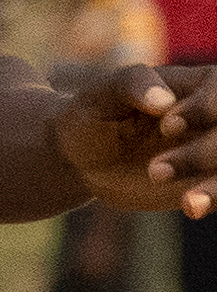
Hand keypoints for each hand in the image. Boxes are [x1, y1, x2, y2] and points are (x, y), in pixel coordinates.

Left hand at [55, 61, 216, 216]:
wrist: (87, 159)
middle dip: (204, 152)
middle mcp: (213, 117)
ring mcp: (213, 150)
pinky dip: (214, 198)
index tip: (166, 126)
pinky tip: (191, 207)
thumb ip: (131, 84)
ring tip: (187, 203)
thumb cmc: (95, 114)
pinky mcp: (209, 181)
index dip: (203, 108)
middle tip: (154, 170)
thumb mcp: (101, 94)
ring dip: (215, 184)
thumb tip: (163, 101)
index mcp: (197, 84)